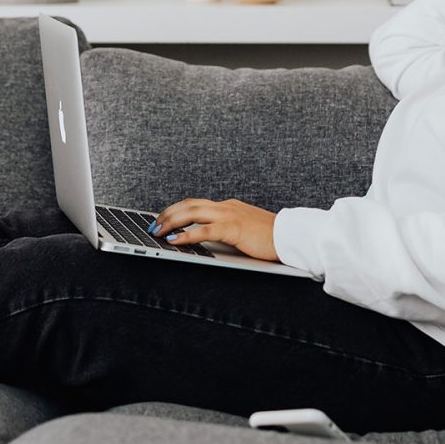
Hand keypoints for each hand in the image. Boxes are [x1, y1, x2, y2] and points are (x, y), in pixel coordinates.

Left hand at [149, 198, 279, 261]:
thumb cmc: (271, 237)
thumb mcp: (244, 230)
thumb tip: (207, 238)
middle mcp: (226, 207)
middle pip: (188, 204)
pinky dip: (185, 235)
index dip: (176, 210)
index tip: (162, 218)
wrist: (291, 236)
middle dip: (167, 214)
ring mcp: (229, 215)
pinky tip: (174, 240)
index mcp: (228, 207)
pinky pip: (203, 230)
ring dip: (170, 221)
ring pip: (191, 212)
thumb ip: (227, 230)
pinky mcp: (233, 228)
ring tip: (157, 231)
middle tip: (153, 224)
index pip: (195, 203)